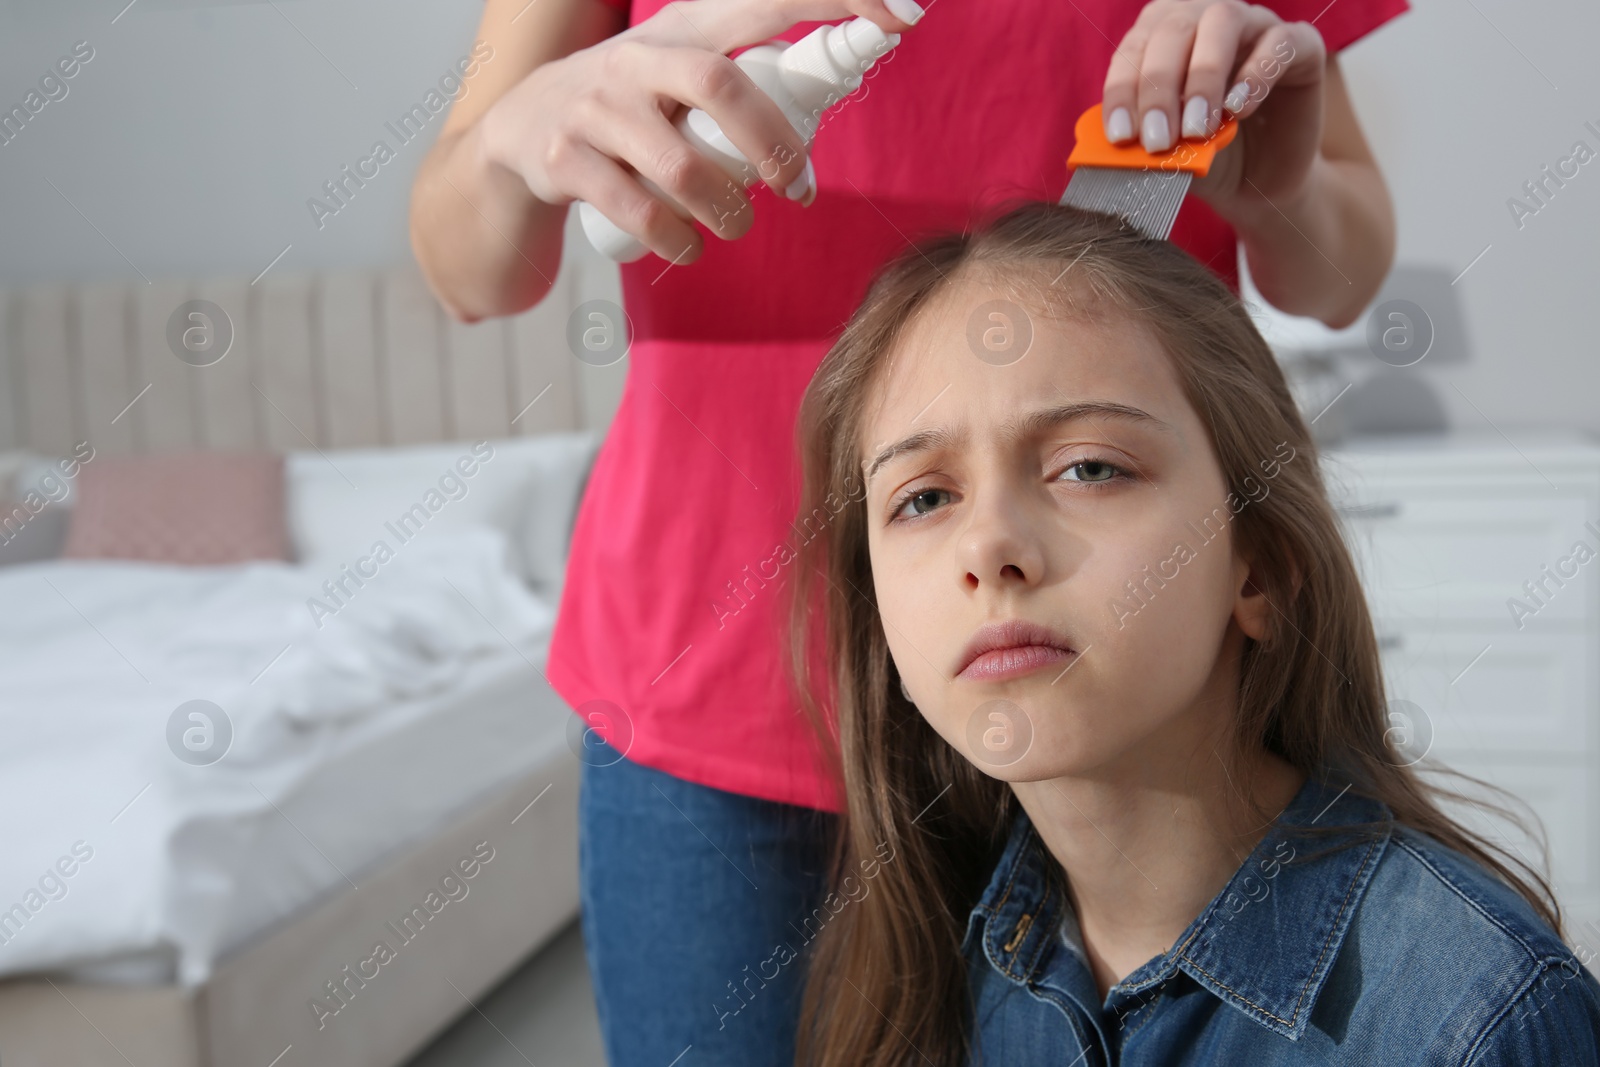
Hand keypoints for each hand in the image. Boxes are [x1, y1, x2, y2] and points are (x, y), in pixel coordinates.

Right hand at [480, 0, 924, 262]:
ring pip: (678, 163)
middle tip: (796, 187)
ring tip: (738, 226)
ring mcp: (594, 106)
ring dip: (726, 209)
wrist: (512, 138)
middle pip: (721, 83)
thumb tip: (813, 156)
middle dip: (773, 142)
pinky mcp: (562, 159)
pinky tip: (689, 247)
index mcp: (683, 28)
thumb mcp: (677, 79)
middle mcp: (638, 57)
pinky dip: (676, 239)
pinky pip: (635, 210)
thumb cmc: (625, 112)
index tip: (904, 13)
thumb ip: (743, 97)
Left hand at [1100, 1, 1327, 222]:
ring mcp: (1255, 25)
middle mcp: (1206, 18)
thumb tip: (1115, 146)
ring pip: (1223, 20)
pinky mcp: (1301, 45)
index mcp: (1162, 37)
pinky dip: (1256, 73)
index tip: (1121, 136)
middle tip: (1157, 141)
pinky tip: (1238, 110)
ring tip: (1197, 129)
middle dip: (1160, 88)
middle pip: (1175, 28)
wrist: (1259, 185)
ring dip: (1203, 76)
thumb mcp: (1170, 154)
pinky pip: (1280, 42)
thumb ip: (1145, 142)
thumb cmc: (1206, 160)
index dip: (1123, 89)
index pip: (1134, 48)